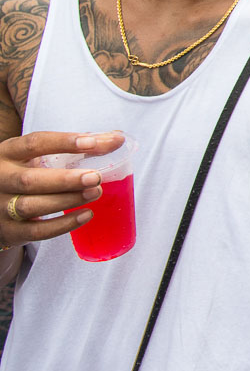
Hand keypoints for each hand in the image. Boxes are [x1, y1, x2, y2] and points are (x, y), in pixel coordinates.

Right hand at [0, 132, 122, 248]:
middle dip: (65, 179)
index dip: (63, 142)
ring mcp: (0, 206)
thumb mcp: (39, 155)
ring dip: (66, 200)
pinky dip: (62, 225)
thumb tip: (116, 139)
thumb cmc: (26, 171)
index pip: (34, 143)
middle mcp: (0, 178)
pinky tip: (86, 214)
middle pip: (29, 180)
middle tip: (95, 177)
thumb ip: (77, 146)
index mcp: (9, 153)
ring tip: (95, 193)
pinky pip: (36, 231)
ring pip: (30, 206)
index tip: (92, 143)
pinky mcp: (8, 230)